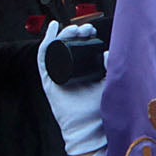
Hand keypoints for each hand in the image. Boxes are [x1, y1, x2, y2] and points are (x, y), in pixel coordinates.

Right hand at [37, 22, 106, 155]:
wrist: (88, 127)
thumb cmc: (99, 110)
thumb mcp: (108, 85)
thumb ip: (111, 70)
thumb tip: (108, 51)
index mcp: (83, 71)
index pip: (81, 48)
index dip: (85, 36)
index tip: (92, 30)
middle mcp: (70, 72)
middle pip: (68, 45)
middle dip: (76, 33)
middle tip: (86, 29)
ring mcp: (58, 75)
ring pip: (57, 48)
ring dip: (64, 35)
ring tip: (74, 29)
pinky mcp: (49, 80)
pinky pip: (44, 57)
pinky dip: (47, 42)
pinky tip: (52, 29)